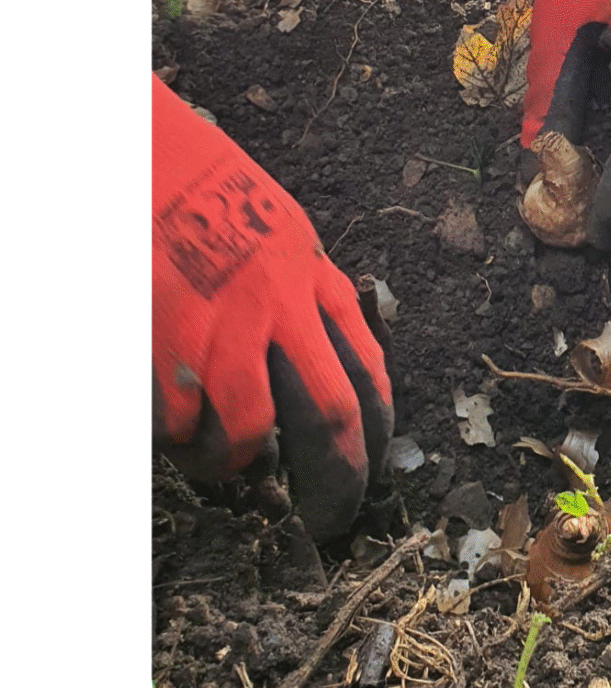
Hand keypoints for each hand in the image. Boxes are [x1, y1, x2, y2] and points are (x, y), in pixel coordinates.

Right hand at [152, 75, 392, 543]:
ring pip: (251, 435)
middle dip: (338, 484)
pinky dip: (183, 442)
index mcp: (320, 287)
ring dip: (241, 469)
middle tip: (329, 522)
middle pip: (330, 419)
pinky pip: (182, 422)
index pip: (370, 382)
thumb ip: (316, 307)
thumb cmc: (225, 202)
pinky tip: (180, 434)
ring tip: (231, 472)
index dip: (374, 444)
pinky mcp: (169, 343)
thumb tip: (337, 375)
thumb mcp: (293, 243)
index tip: (367, 477)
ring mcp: (223, 331)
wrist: (158, 165)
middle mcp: (283, 312)